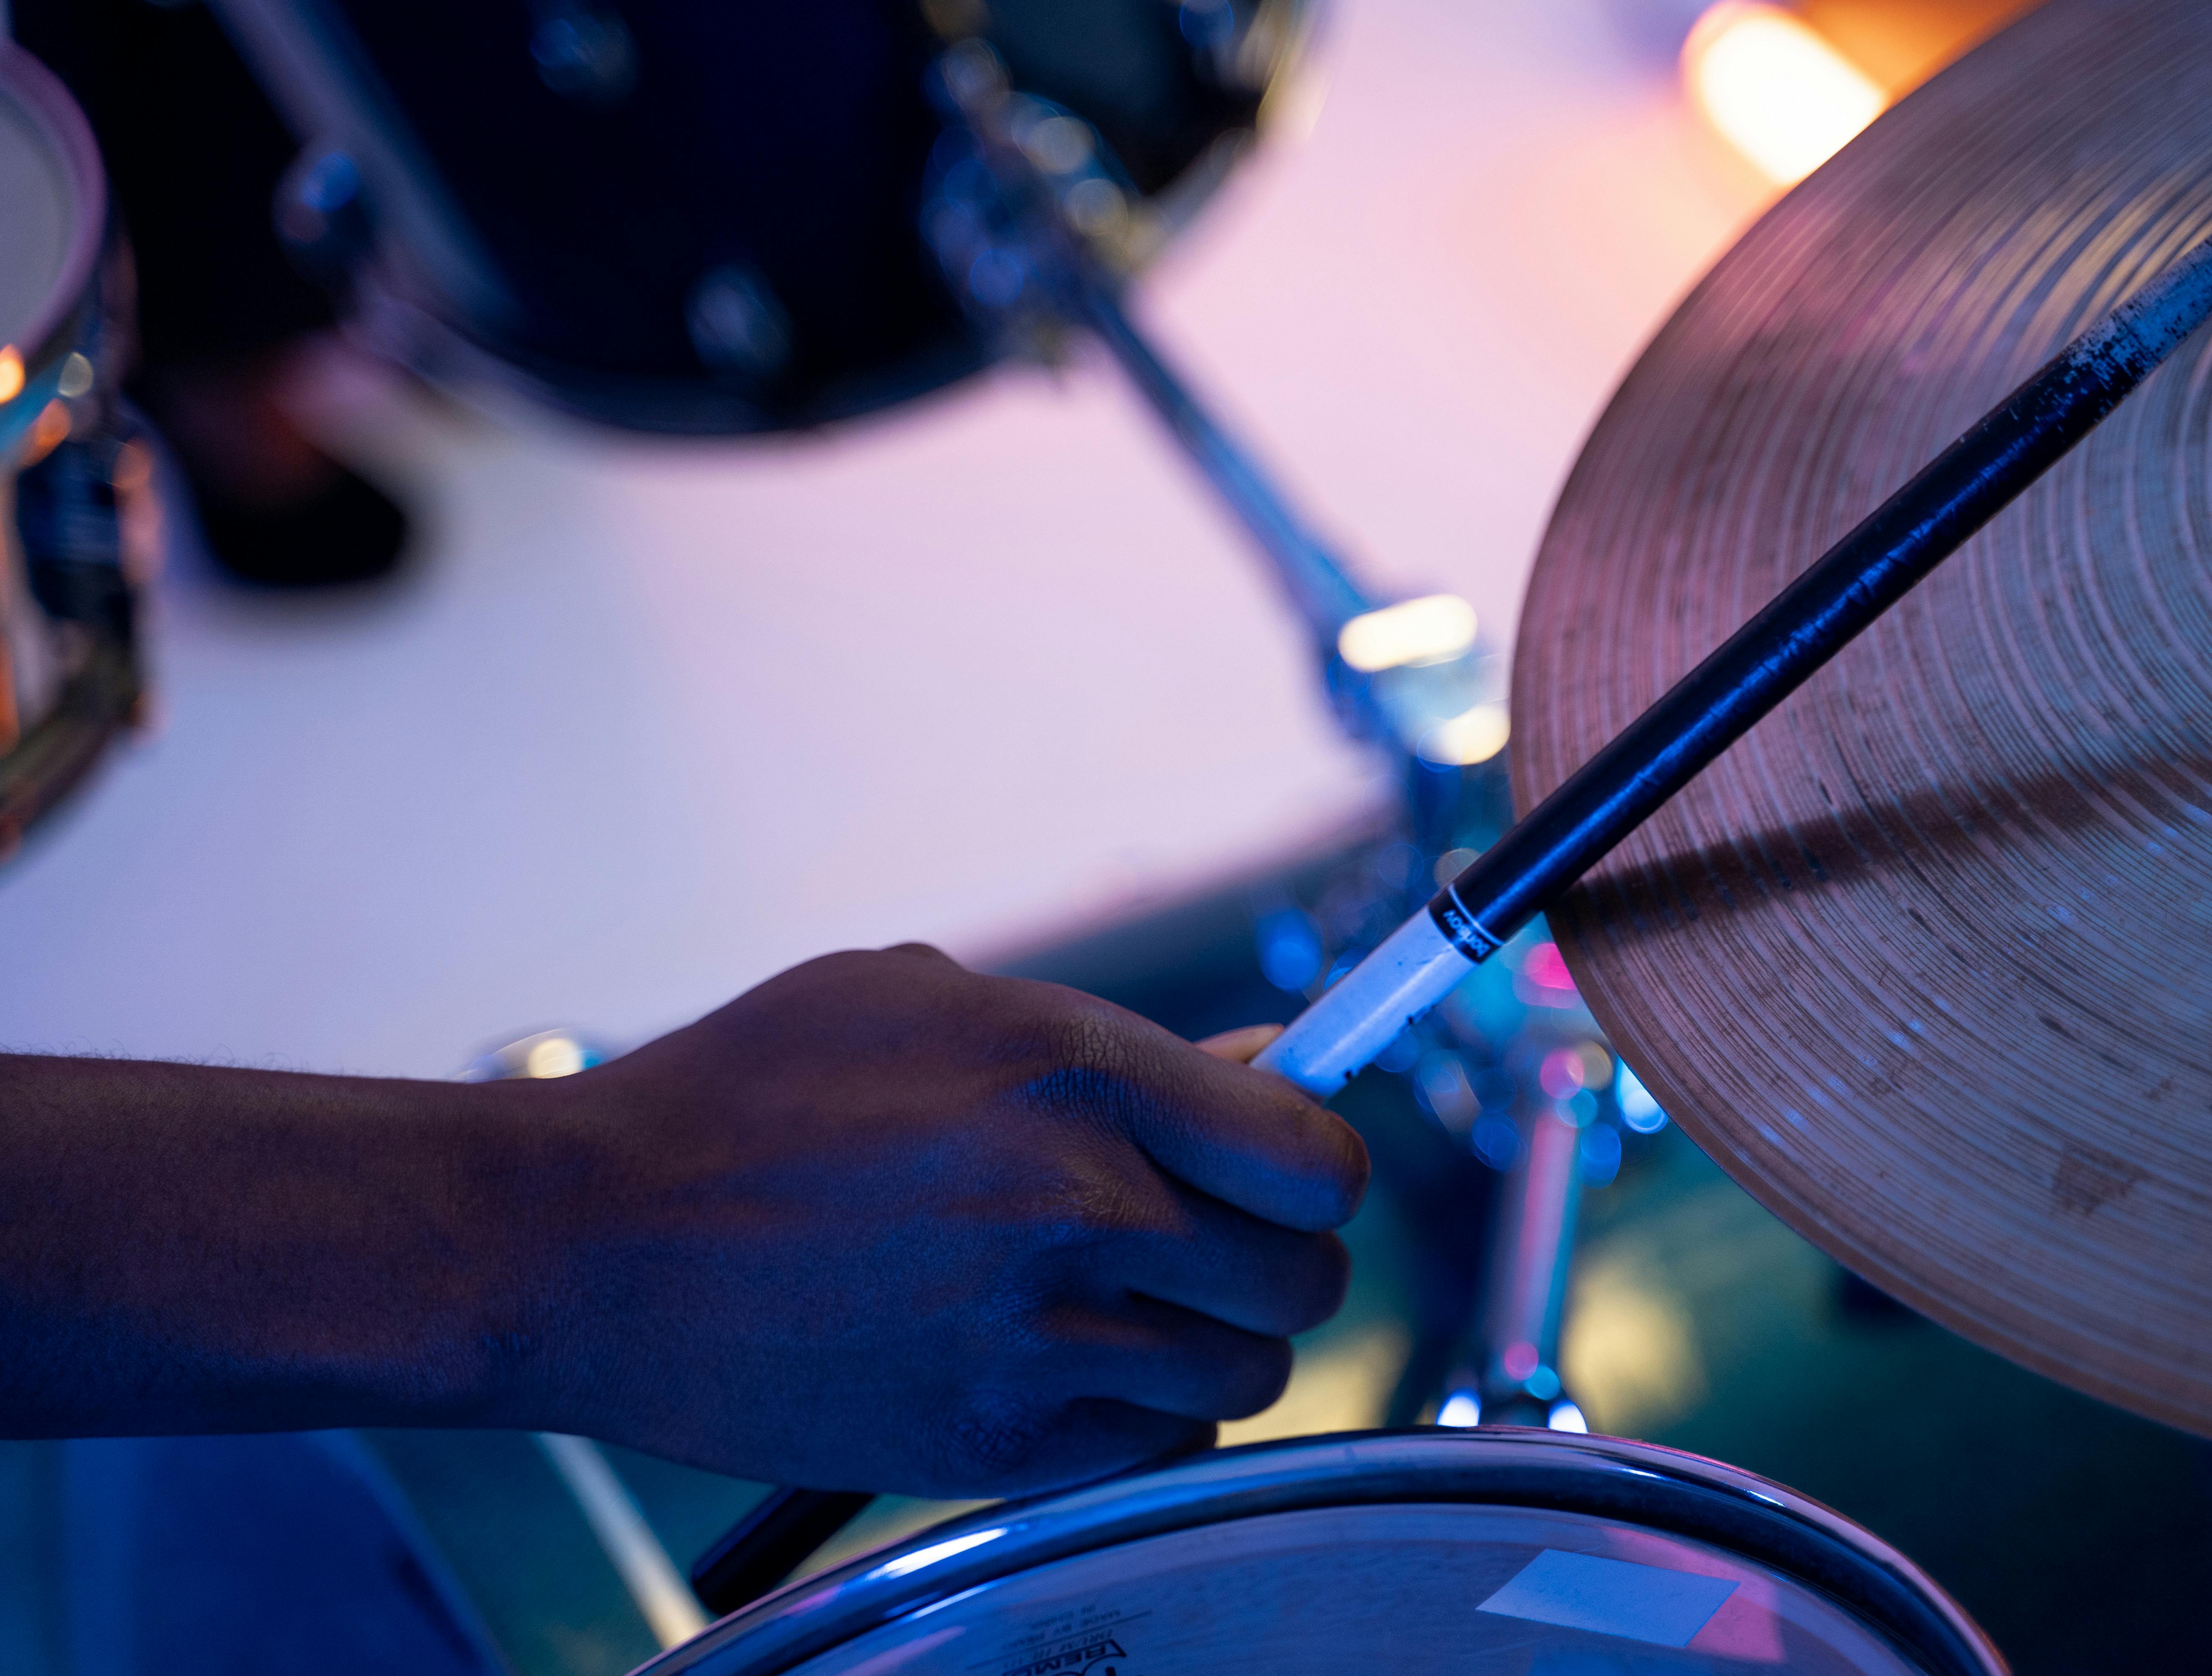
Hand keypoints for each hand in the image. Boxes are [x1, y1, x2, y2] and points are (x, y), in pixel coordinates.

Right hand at [516, 946, 1367, 1498]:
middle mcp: (1077, 1206)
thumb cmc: (751, 1092)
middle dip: (1276, 1259)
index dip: (1315, 1167)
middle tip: (1208, 1240)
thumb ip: (1114, 1044)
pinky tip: (1067, 1361)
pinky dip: (1141, 1413)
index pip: (1314, 1157)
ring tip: (1127, 1302)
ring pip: (1246, 1374)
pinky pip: (1157, 1446)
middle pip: (1304, 1278)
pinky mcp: (992, 1445)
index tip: (1282, 1170)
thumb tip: (1260, 1077)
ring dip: (1213, 1343)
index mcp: (1074, 1072)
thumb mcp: (931, 1000)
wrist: (593, 1242)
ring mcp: (1037, 1339)